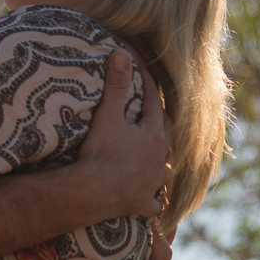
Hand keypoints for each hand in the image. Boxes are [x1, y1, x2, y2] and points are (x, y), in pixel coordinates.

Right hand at [77, 51, 171, 220]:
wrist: (92, 193)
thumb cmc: (100, 153)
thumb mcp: (107, 115)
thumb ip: (116, 85)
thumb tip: (122, 54)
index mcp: (153, 136)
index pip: (155, 105)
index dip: (150, 88)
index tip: (145, 75)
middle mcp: (159, 160)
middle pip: (167, 136)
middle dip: (161, 123)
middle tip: (155, 113)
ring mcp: (152, 184)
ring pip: (165, 171)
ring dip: (163, 163)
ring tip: (159, 158)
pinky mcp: (141, 204)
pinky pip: (154, 204)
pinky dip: (156, 202)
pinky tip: (156, 202)